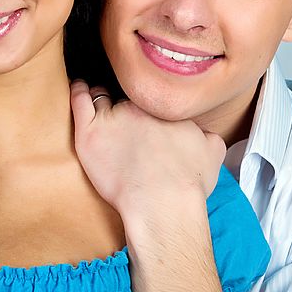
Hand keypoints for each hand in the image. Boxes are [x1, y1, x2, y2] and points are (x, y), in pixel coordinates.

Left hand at [70, 81, 225, 220]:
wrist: (163, 203)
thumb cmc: (187, 183)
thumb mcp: (212, 152)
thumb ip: (207, 135)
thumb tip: (202, 133)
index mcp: (165, 108)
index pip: (150, 97)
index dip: (146, 105)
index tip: (145, 115)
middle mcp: (139, 106)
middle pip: (127, 97)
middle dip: (126, 106)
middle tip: (125, 119)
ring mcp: (112, 117)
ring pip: (102, 97)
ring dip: (102, 99)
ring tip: (98, 102)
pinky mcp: (90, 132)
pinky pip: (79, 101)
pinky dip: (78, 91)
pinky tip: (79, 88)